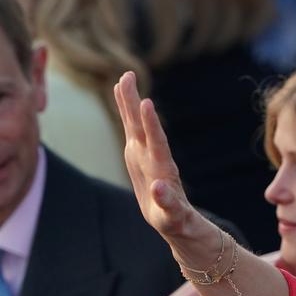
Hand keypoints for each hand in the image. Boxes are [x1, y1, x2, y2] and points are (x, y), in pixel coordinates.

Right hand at [114, 72, 193, 239]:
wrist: (173, 216)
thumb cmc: (174, 219)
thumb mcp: (172, 215)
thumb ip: (168, 203)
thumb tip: (159, 189)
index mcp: (162, 168)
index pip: (157, 142)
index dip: (151, 124)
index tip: (146, 103)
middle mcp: (153, 156)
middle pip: (142, 126)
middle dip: (133, 103)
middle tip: (128, 76)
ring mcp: (145, 154)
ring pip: (134, 124)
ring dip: (128, 102)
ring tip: (123, 78)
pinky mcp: (137, 155)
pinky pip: (130, 129)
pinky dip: (125, 112)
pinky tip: (120, 94)